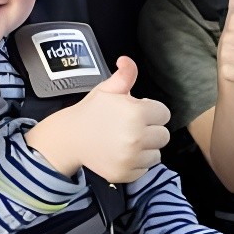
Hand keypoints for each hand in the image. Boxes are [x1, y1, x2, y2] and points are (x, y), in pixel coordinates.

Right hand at [44, 57, 169, 183]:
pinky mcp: (126, 173)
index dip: (152, 111)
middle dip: (152, 130)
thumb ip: (124, 75)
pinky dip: (137, 163)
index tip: (139, 113)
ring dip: (147, 148)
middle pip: (163, 136)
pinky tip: (123, 154)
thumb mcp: (106, 90)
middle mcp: (136, 137)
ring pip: (156, 154)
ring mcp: (131, 158)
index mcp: (136, 113)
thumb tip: (126, 60)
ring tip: (129, 141)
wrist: (70, 138)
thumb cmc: (90, 112)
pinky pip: (145, 169)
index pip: (163, 114)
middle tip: (134, 128)